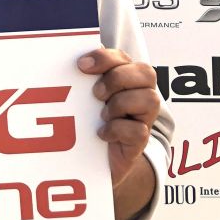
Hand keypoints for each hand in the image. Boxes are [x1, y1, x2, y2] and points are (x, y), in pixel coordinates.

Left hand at [78, 48, 160, 186]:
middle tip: (96, 93)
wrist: (92, 161)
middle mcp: (140, 95)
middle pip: (146, 72)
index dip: (105, 58)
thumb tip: (69, 58)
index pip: (124, 58)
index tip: (81, 65)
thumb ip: (82, 77)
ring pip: (151, 99)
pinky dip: (118, 129)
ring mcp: (143, 119)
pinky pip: (139, 131)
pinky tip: (102, 133)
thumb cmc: (87, 121)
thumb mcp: (83, 97)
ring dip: (121, 103)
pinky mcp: (139, 143)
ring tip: (102, 114)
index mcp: (125, 78)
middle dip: (117, 79)